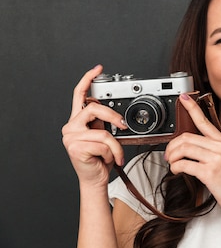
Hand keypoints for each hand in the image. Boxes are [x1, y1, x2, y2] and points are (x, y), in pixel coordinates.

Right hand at [62, 65, 127, 187]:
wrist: (95, 179)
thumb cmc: (100, 158)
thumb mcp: (104, 135)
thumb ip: (104, 122)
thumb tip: (118, 115)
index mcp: (77, 120)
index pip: (79, 94)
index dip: (88, 79)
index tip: (98, 69)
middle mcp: (70, 126)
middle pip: (94, 108)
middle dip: (113, 117)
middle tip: (123, 125)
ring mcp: (71, 137)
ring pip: (103, 132)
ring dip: (115, 146)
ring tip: (113, 154)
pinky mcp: (75, 147)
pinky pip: (104, 144)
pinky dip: (111, 153)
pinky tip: (105, 160)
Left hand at [164, 94, 220, 218]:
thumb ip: (211, 149)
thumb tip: (188, 146)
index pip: (204, 121)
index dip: (192, 108)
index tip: (184, 98)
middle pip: (187, 137)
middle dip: (172, 146)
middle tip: (168, 155)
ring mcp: (216, 158)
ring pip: (183, 149)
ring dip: (172, 157)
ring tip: (172, 164)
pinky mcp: (210, 171)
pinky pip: (184, 164)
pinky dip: (175, 168)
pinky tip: (177, 171)